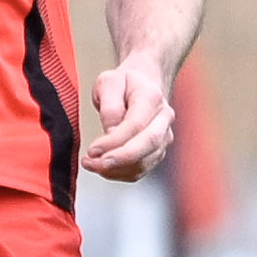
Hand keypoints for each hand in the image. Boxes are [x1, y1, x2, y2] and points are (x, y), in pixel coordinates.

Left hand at [82, 50, 175, 181]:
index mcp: (151, 97)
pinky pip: (142, 169)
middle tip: (95, 164)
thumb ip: (109, 107)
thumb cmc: (124, 83)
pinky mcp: (158, 151)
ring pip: (146, 161)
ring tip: (92, 165)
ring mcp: (164, 136)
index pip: (136, 124)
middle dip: (120, 159)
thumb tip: (111, 133)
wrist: (144, 83)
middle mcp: (163, 118)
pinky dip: (121, 173)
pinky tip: (104, 168)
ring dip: (117, 170)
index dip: (114, 141)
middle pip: (148, 145)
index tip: (93, 150)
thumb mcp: (108, 82)